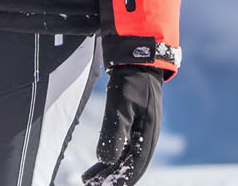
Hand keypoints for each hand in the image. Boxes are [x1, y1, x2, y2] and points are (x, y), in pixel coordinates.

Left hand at [82, 66, 162, 185]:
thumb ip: (114, 133)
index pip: (135, 165)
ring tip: (89, 179)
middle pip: (129, 165)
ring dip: (108, 169)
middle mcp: (146, 137)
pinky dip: (109, 156)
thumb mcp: (120, 106)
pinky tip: (98, 163)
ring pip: (123, 157)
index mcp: (148, 135)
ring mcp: (139, 132)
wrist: (135, 63)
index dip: (122, 179)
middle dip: (112, 178)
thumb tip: (107, 160)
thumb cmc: (130, 83)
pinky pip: (121, 147)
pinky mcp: (131, 126)